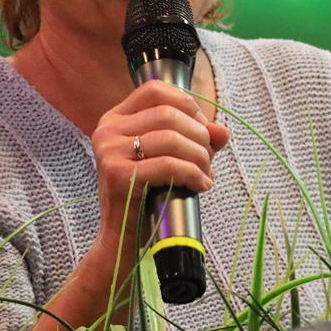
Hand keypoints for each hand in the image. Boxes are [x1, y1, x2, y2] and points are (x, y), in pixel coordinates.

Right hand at [90, 80, 229, 255]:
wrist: (122, 241)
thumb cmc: (147, 196)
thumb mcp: (172, 160)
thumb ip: (196, 140)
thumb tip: (223, 131)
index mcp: (115, 119)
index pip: (154, 90)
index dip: (186, 103)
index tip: (201, 128)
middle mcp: (107, 130)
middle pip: (167, 114)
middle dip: (198, 135)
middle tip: (209, 159)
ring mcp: (109, 152)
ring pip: (171, 138)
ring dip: (200, 156)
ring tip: (206, 174)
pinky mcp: (119, 176)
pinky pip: (169, 165)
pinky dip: (193, 174)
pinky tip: (201, 185)